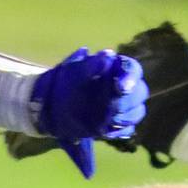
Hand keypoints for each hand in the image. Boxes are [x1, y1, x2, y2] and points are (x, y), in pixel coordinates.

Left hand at [31, 48, 147, 177]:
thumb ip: (90, 65)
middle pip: (139, 92)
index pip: (133, 69)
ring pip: (136, 111)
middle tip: (113, 107)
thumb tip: (107, 56)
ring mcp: (119, 107)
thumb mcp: (73, 72)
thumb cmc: (63, 84)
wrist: (47, 106)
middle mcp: (122, 88)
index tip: (120, 86)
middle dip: (129, 100)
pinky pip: (126, 129)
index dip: (131, 76)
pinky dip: (121, 131)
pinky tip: (109, 131)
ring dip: (126, 116)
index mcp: (116, 70)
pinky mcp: (113, 125)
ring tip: (109, 121)